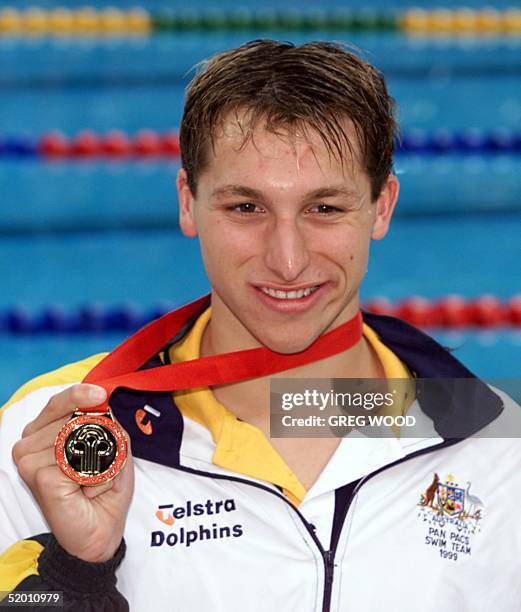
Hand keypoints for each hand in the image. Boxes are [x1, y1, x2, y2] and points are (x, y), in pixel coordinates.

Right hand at [12, 384, 134, 562]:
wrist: (101, 532)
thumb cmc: (104, 491)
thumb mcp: (115, 449)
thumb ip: (107, 424)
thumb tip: (100, 405)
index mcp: (45, 432)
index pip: (59, 402)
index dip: (79, 395)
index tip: (100, 394)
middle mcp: (30, 444)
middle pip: (71, 418)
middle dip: (99, 440)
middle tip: (99, 468)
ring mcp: (30, 461)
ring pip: (75, 437)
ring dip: (99, 460)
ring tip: (91, 480)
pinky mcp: (38, 477)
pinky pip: (76, 460)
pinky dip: (95, 474)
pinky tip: (86, 489)